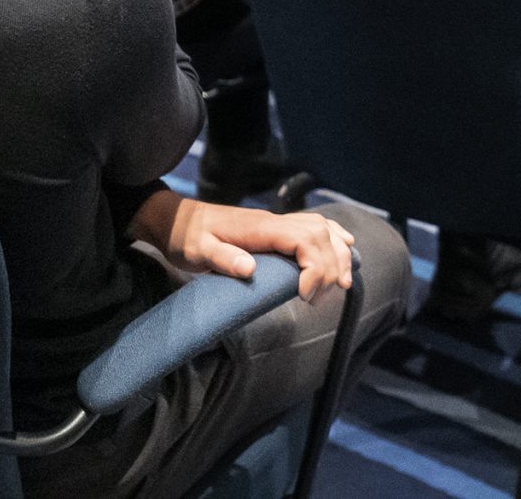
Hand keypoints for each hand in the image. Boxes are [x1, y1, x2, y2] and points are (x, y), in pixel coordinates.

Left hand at [133, 190, 356, 301]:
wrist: (175, 220)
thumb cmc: (184, 238)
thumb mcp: (196, 250)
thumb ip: (222, 258)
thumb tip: (249, 269)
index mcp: (259, 228)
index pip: (304, 240)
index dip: (315, 268)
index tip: (305, 297)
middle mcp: (273, 221)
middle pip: (319, 234)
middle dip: (330, 267)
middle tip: (319, 300)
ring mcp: (276, 222)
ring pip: (321, 228)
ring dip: (337, 253)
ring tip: (342, 284)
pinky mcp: (275, 227)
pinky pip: (313, 225)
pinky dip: (333, 235)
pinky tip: (345, 247)